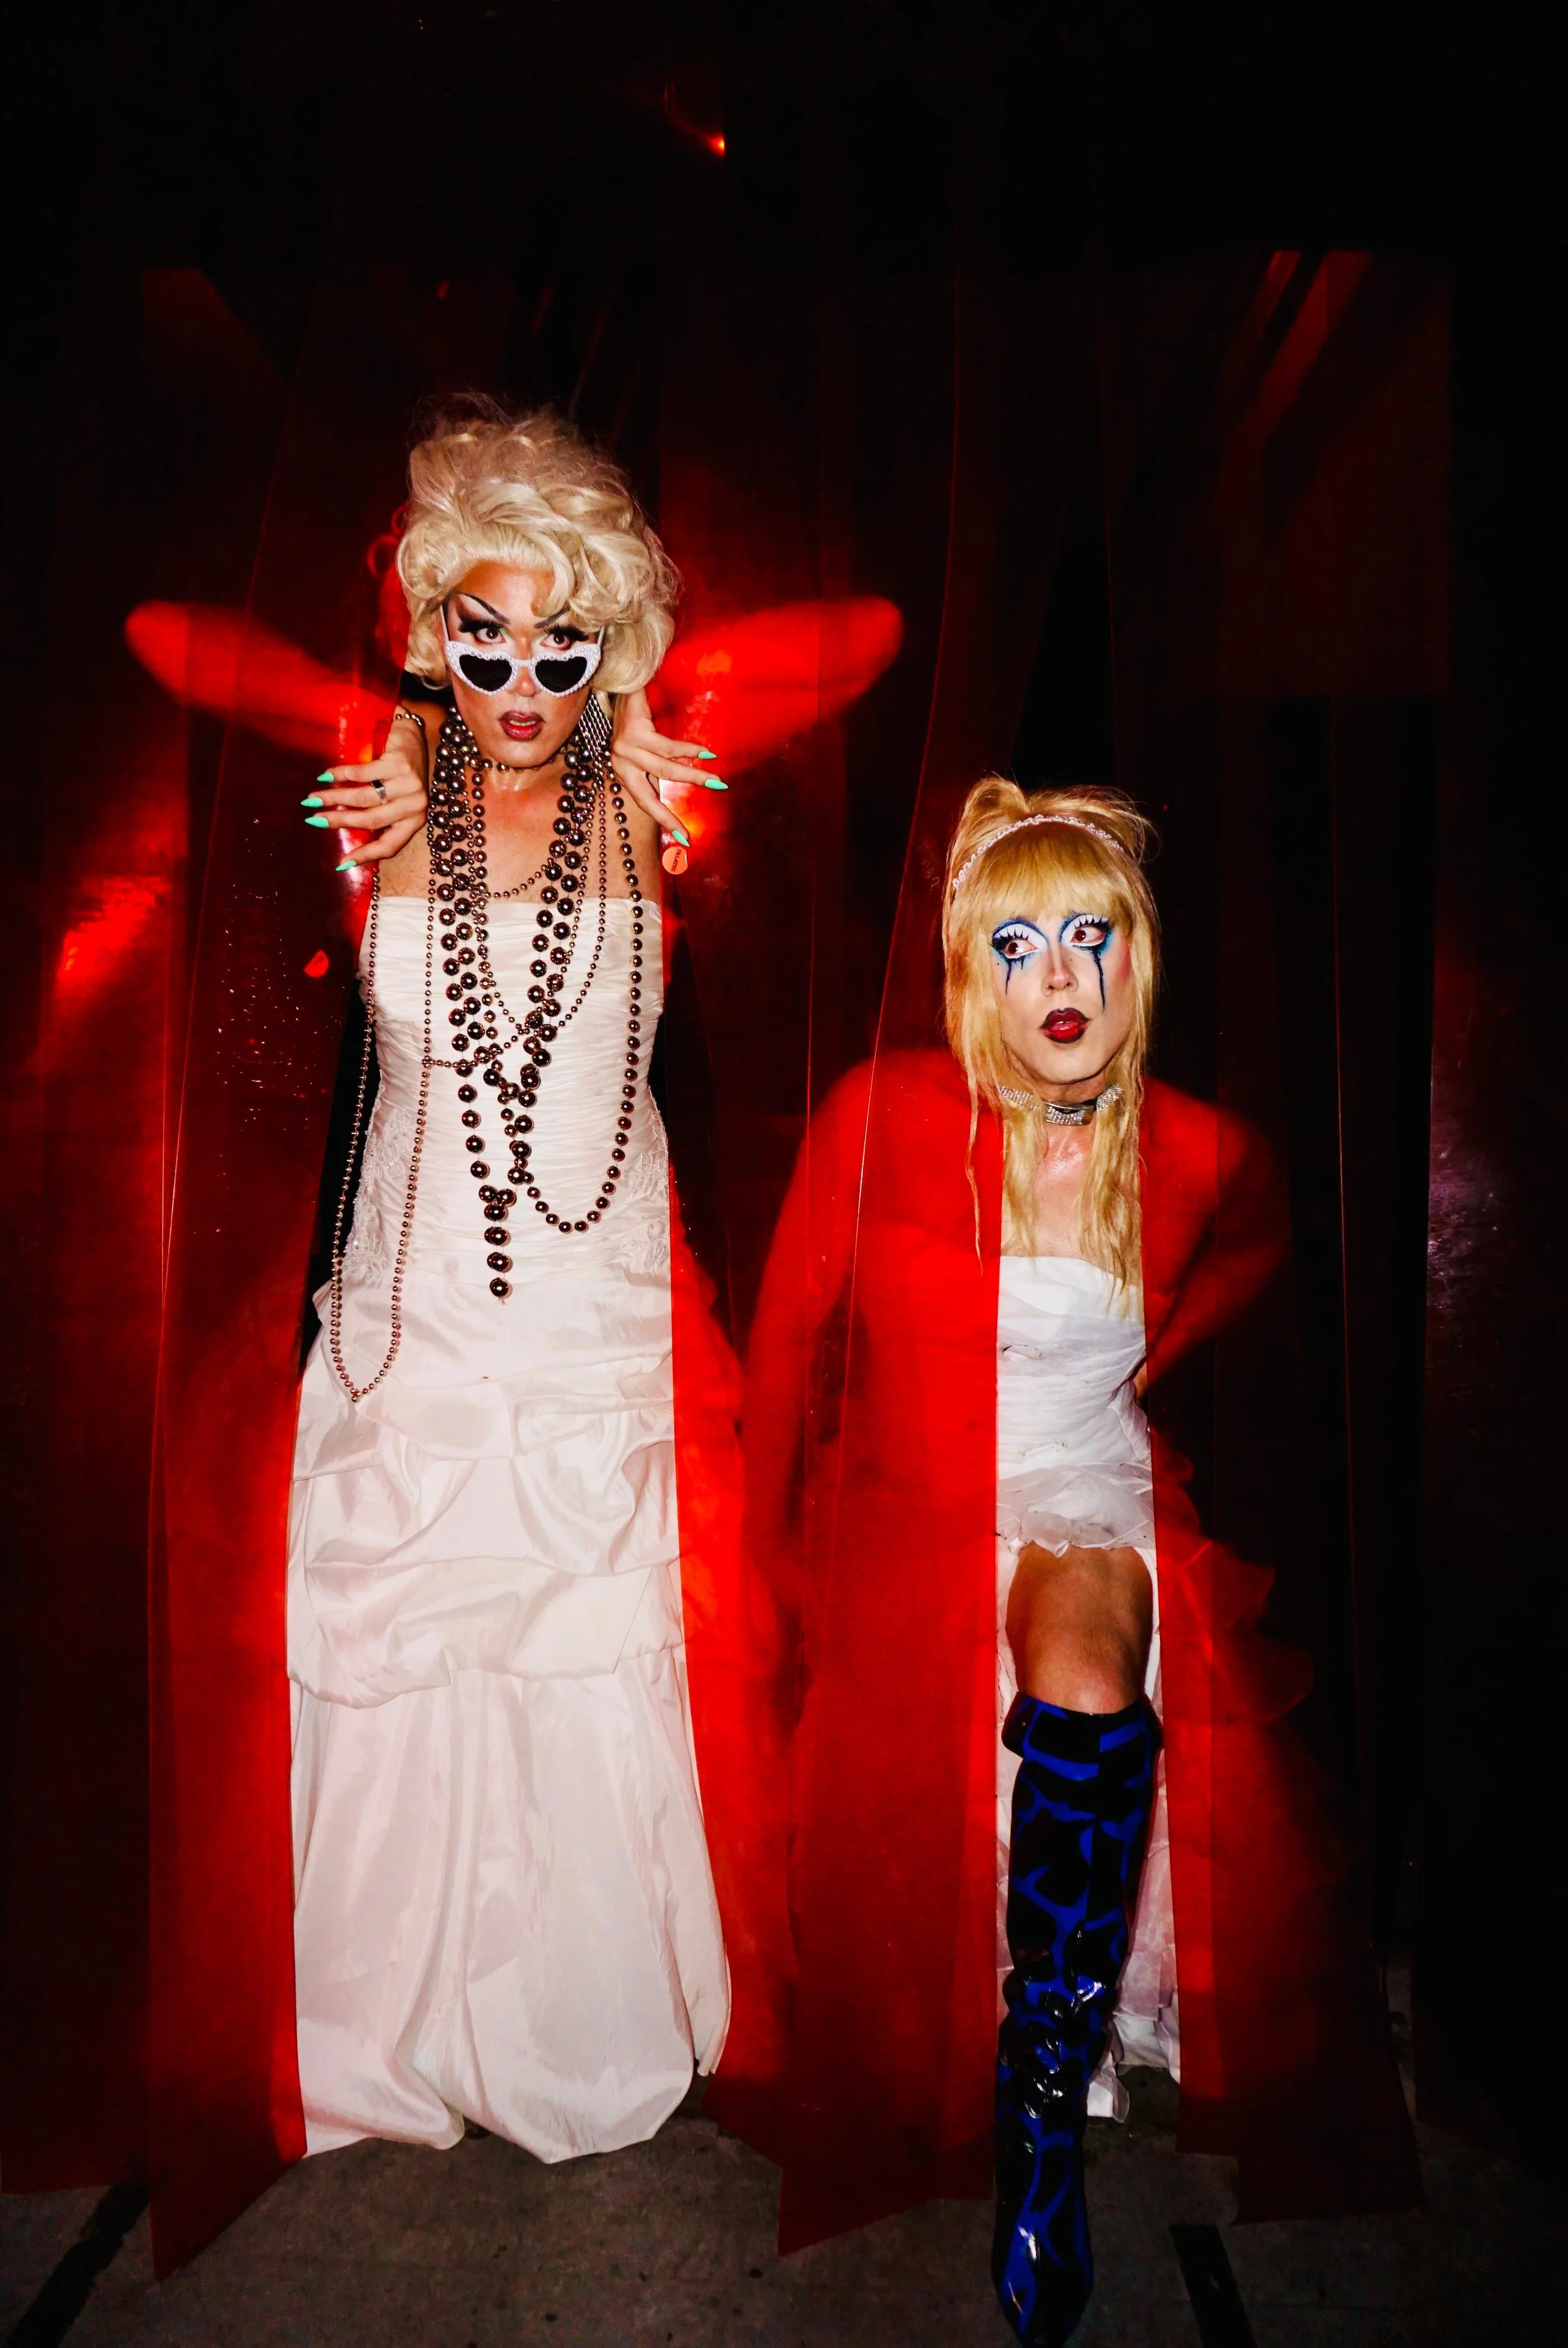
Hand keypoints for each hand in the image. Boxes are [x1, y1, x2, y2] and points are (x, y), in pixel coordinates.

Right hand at [303, 713, 431, 867]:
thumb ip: (378, 814)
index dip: (365, 855)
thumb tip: (344, 834)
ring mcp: (409, 784)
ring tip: (314, 798)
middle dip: (339, 821)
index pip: (390, 845)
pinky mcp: (399, 763)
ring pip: (364, 798)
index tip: (342, 863)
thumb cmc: (400, 770)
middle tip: (313, 820)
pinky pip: (363, 773)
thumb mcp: (395, 798)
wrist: (412, 734)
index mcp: (415, 820)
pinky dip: (341, 774)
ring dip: (334, 798)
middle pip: (371, 820)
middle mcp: (415, 805)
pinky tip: (326, 776)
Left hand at [610, 687, 724, 839]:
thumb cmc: (639, 714)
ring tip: (716, 783)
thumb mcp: (645, 745)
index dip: (662, 820)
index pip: (643, 801)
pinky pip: (667, 747)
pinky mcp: (633, 731)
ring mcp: (624, 747)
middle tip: (689, 834)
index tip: (681, 839)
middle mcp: (620, 762)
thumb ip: (657, 765)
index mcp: (623, 770)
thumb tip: (684, 782)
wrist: (623, 680)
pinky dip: (689, 751)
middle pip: (647, 797)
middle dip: (669, 816)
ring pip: (664, 770)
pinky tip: (705, 754)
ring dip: (693, 777)